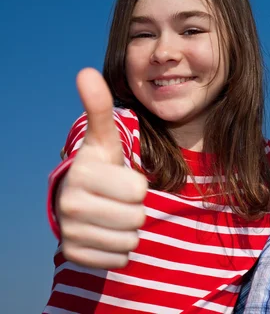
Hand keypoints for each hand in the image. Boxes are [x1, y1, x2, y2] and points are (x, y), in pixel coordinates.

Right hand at [57, 68, 147, 268]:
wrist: (80, 200)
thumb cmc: (102, 167)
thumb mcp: (105, 140)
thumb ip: (99, 108)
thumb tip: (86, 72)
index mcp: (82, 174)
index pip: (139, 191)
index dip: (138, 186)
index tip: (123, 179)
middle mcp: (70, 205)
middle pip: (136, 217)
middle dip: (136, 209)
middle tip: (120, 199)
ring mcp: (70, 232)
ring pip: (130, 241)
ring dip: (130, 230)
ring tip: (115, 214)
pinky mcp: (74, 254)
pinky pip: (119, 259)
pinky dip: (120, 249)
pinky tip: (108, 233)